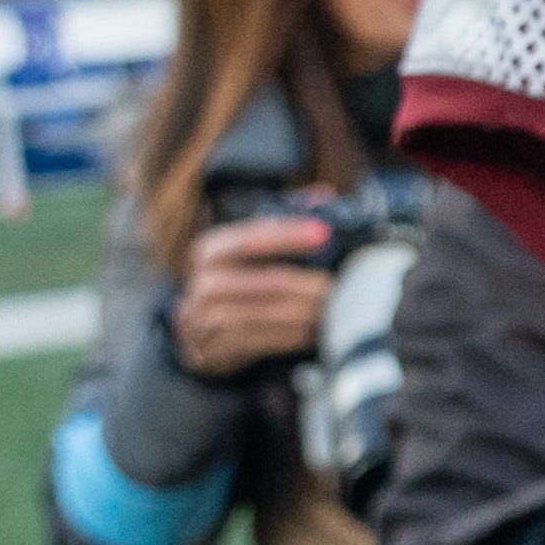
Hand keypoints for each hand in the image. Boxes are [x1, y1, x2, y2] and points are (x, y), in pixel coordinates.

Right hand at [168, 215, 332, 375]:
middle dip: (315, 284)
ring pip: (274, 313)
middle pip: (272, 281)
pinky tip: (319, 331)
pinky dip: (298, 336)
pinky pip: (268, 341)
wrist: (196, 332)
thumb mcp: (246, 249)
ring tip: (339, 308)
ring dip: (312, 312)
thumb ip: (281, 221)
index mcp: (211, 250)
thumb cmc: (237, 280)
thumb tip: (323, 195)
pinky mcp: (217, 349)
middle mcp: (204, 282)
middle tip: (348, 284)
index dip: (290, 234)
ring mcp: (206, 318)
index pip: (254, 238)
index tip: (325, 233)